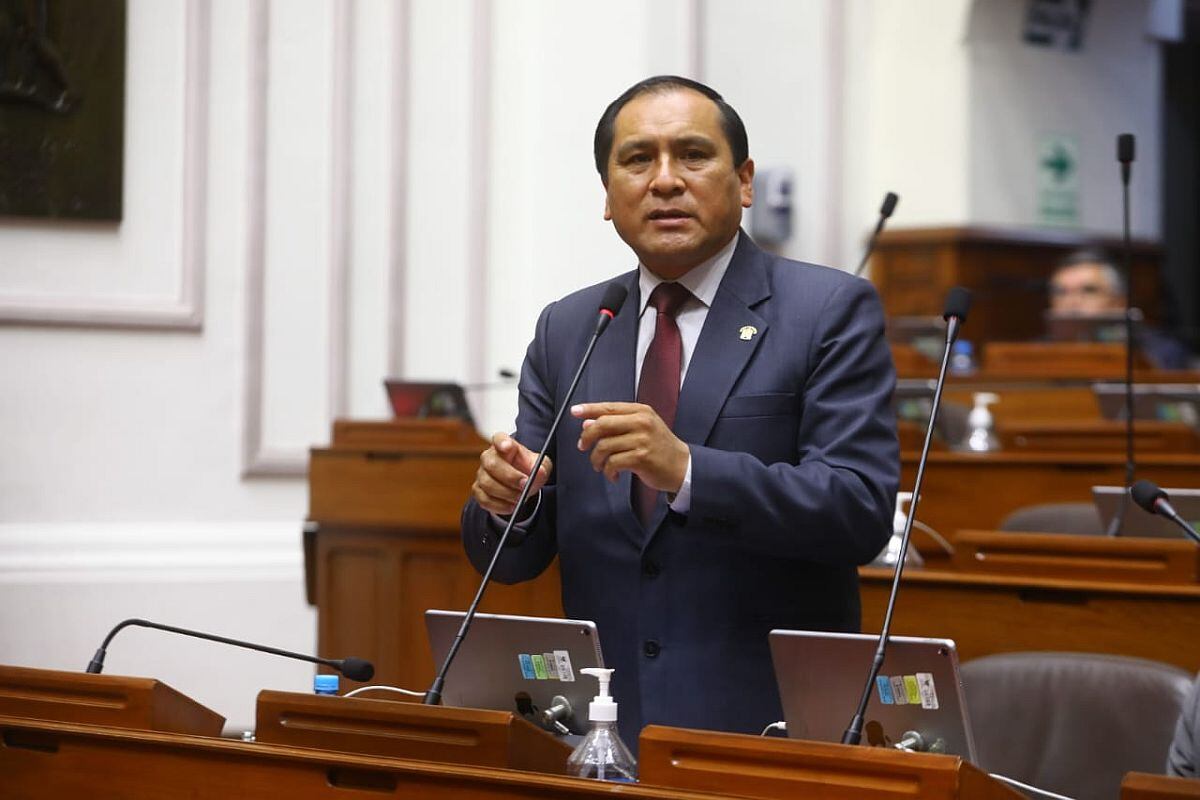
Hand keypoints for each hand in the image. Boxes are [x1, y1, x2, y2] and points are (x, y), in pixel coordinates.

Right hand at [471, 433, 552, 515]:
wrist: (522, 485)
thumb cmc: (529, 469)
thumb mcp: (541, 465)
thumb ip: (542, 466)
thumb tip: (539, 472)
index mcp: (504, 445)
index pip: (499, 439)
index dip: (501, 442)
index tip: (508, 446)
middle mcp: (489, 457)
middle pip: (491, 464)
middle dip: (509, 476)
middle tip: (525, 484)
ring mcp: (481, 474)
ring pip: (487, 483)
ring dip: (506, 493)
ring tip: (520, 498)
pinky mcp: (478, 490)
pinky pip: (484, 499)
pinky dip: (499, 505)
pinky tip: (512, 507)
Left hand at [572, 402, 688, 490]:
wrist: (682, 466)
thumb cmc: (659, 447)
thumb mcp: (640, 429)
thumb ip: (616, 425)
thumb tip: (587, 423)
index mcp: (641, 411)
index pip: (609, 407)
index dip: (589, 409)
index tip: (574, 411)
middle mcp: (641, 422)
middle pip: (602, 424)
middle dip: (587, 437)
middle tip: (583, 447)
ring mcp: (642, 439)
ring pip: (604, 446)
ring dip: (597, 459)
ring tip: (601, 466)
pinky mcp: (641, 458)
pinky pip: (613, 463)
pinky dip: (608, 471)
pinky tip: (613, 475)